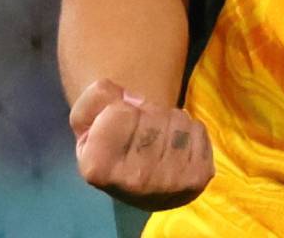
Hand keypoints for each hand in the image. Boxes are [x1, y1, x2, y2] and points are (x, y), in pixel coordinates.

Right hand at [70, 78, 214, 210]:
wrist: (138, 184)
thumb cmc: (108, 146)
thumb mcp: (85, 121)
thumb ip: (95, 98)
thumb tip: (132, 101)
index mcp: (98, 168)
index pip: (120, 112)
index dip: (117, 111)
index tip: (114, 129)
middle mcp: (135, 182)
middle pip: (153, 114)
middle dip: (146, 115)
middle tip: (138, 134)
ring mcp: (169, 183)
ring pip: (178, 120)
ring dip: (168, 122)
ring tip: (157, 141)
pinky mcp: (197, 178)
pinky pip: (198, 129)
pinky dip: (189, 132)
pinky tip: (175, 149)